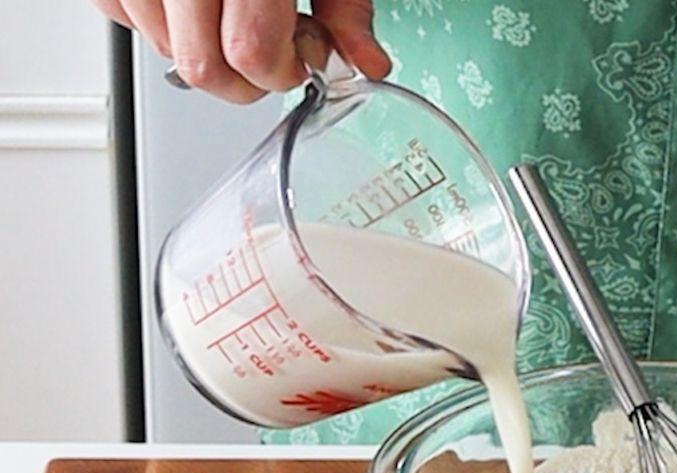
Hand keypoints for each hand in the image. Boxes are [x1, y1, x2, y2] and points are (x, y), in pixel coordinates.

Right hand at [89, 0, 389, 103]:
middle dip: (244, 77)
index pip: (250, 55)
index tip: (301, 57)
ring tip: (228, 12)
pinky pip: (124, 20)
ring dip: (202, 51)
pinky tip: (191, 4)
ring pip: (162, 51)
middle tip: (268, 50)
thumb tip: (368, 65)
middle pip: (201, 67)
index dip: (282, 71)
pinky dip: (159, 24)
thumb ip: (347, 10)